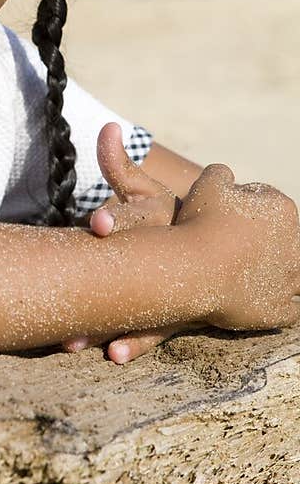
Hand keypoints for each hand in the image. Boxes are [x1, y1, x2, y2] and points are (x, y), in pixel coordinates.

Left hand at [65, 122, 187, 361]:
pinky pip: (157, 328)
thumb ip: (120, 163)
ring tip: (76, 339)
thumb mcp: (146, 189)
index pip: (136, 214)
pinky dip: (136, 342)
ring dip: (109, 320)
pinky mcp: (179, 311)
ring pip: (144, 302)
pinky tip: (115, 355)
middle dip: (111, 272)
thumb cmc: (172, 213)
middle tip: (83, 276)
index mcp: (160, 216)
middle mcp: (170, 251)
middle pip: (140, 262)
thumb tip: (109, 128)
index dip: (116, 216)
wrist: (229, 244)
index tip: (95, 223)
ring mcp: (176, 283)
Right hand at [175, 163, 299, 331]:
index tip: (224, 217)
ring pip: (298, 276)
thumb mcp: (207, 184)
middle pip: (286, 240)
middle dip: (267, 241)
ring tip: (261, 276)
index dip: (246, 208)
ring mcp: (290, 280)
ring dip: (287, 275)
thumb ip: (221, 173)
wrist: (194, 269)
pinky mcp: (280, 309)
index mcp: (283, 210)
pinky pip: (292, 311)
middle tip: (236, 246)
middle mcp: (295, 245)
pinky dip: (284, 307)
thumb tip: (227, 176)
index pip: (269, 205)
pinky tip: (269, 303)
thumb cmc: (200, 224)